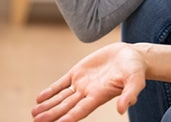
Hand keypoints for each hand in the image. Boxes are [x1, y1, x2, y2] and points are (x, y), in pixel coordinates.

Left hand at [31, 43, 145, 121]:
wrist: (130, 55)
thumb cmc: (135, 69)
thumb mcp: (136, 81)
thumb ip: (129, 95)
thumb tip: (122, 109)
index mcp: (100, 96)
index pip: (81, 110)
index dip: (69, 117)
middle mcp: (88, 93)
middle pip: (66, 107)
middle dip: (52, 114)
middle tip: (36, 121)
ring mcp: (81, 83)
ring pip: (61, 98)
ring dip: (48, 106)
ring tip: (34, 114)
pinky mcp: (78, 72)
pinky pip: (61, 84)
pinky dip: (50, 91)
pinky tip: (39, 99)